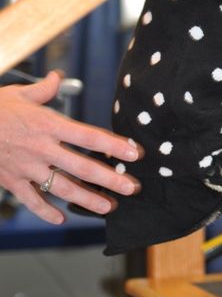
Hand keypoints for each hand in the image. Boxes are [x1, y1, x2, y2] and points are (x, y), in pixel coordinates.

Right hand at [0, 71, 143, 223]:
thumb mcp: (21, 93)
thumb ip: (44, 89)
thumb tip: (58, 78)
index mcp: (49, 124)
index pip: (90, 137)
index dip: (115, 145)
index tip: (135, 153)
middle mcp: (42, 148)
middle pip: (83, 167)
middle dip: (111, 179)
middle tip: (132, 188)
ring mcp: (27, 167)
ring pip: (62, 188)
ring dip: (87, 199)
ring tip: (108, 207)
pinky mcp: (12, 181)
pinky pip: (31, 200)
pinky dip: (45, 212)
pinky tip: (60, 218)